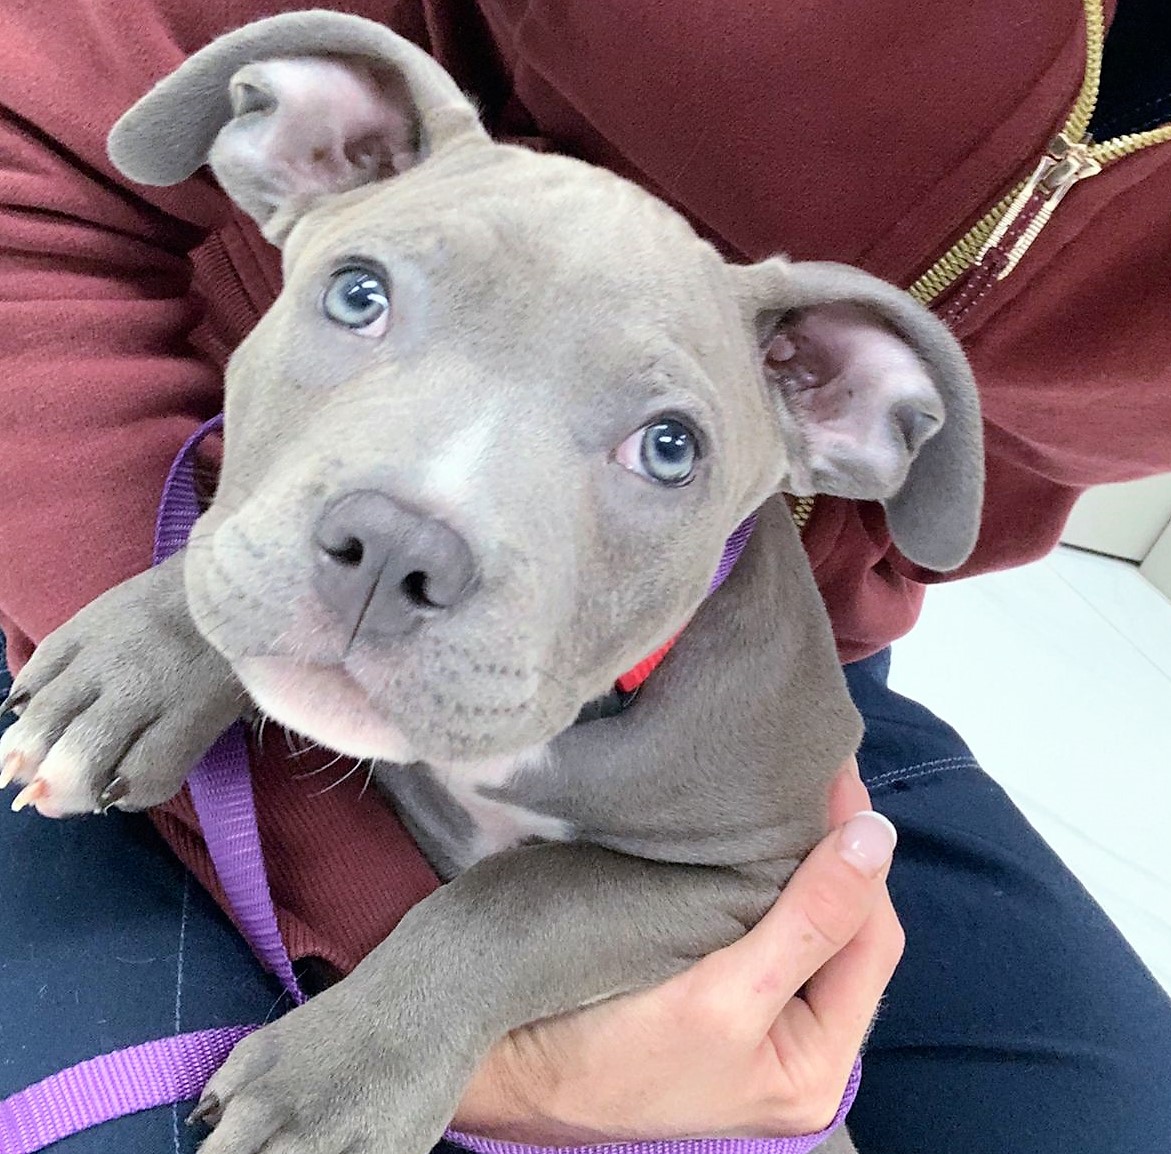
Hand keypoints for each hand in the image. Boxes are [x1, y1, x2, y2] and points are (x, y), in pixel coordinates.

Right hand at [454, 759, 901, 1143]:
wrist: (510, 1069)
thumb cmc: (611, 1054)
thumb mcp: (723, 996)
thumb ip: (808, 922)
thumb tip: (877, 837)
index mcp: (819, 1064)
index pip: (871, 939)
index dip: (862, 858)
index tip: (839, 778)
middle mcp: (799, 1044)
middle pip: (844, 930)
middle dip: (835, 855)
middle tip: (814, 775)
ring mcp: (758, 1021)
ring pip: (804, 923)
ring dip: (800, 862)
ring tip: (788, 796)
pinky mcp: (716, 993)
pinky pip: (762, 925)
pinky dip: (762, 878)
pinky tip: (747, 839)